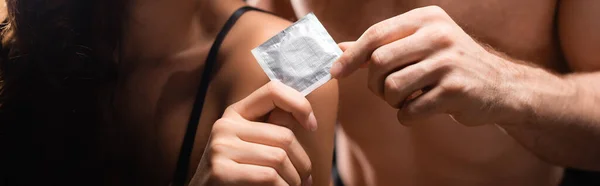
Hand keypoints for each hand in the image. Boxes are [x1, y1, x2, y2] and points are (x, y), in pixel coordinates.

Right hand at [191, 81, 315, 185]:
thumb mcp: (250, 145)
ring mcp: (221, 148)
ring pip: (279, 158)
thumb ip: (270, 130)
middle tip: (306, 178)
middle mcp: (225, 126)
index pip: (273, 90)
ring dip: (294, 179)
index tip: (312, 126)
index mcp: (235, 114)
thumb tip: (304, 117)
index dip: (299, 104)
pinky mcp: (221, 171)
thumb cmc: (237, 174)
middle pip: (284, 136)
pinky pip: (269, 176)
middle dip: (302, 162)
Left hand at [330, 6, 520, 125]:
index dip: (352, 56)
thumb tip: (338, 48)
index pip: (377, 34)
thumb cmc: (450, 65)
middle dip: (374, 84)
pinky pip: (411, 110)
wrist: (500, 87)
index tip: (335, 72)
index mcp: (427, 18)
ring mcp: (449, 62)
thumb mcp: (420, 45)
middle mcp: (439, 35)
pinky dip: (406, 116)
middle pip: (380, 62)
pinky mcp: (456, 90)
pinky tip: (418, 110)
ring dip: (391, 102)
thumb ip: (382, 46)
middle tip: (384, 91)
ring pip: (393, 87)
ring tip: (405, 100)